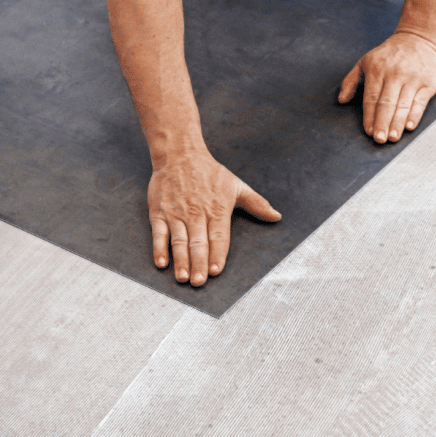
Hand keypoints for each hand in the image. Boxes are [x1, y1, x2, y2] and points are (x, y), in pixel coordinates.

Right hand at [147, 150, 280, 285]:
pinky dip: (159, 249)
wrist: (180, 154)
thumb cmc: (209, 172)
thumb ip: (257, 203)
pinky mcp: (160, 213)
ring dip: (181, 261)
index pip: (218, 236)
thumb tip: (276, 217)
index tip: (216, 270)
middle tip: (199, 282)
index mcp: (217, 209)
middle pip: (198, 242)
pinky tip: (162, 263)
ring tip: (183, 278)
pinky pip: (159, 234)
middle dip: (199, 263)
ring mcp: (177, 214)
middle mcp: (196, 213)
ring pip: (179, 241)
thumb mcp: (236, 185)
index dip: (217, 254)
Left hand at [337, 31, 435, 142]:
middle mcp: (395, 74)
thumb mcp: (366, 61)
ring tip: (393, 138)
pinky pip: (420, 102)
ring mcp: (412, 79)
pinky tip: (408, 126)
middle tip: (380, 139)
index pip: (371, 98)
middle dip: (382, 123)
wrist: (418, 38)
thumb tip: (341, 100)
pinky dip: (414, 115)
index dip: (369, 116)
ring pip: (403, 105)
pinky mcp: (428, 83)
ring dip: (397, 123)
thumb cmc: (389, 54)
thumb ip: (351, 80)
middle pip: (387, 104)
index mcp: (377, 70)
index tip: (368, 131)